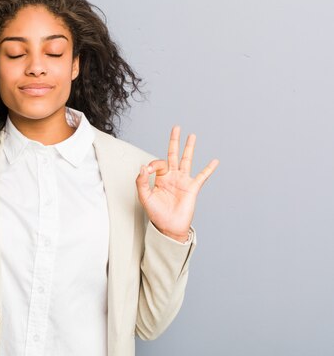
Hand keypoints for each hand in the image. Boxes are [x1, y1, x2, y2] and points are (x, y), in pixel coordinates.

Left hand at [135, 125, 218, 241]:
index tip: (148, 172)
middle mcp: (172, 176)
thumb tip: (142, 167)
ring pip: (187, 160)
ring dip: (189, 148)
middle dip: (174, 141)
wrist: (169, 227)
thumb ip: (141, 182)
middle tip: (176, 127)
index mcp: (160, 178)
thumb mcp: (144, 197)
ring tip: (192, 136)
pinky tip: (214, 161)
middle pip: (173, 154)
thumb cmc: (156, 214)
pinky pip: (202, 176)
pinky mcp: (192, 188)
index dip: (152, 165)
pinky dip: (209, 169)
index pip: (158, 163)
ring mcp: (183, 181)